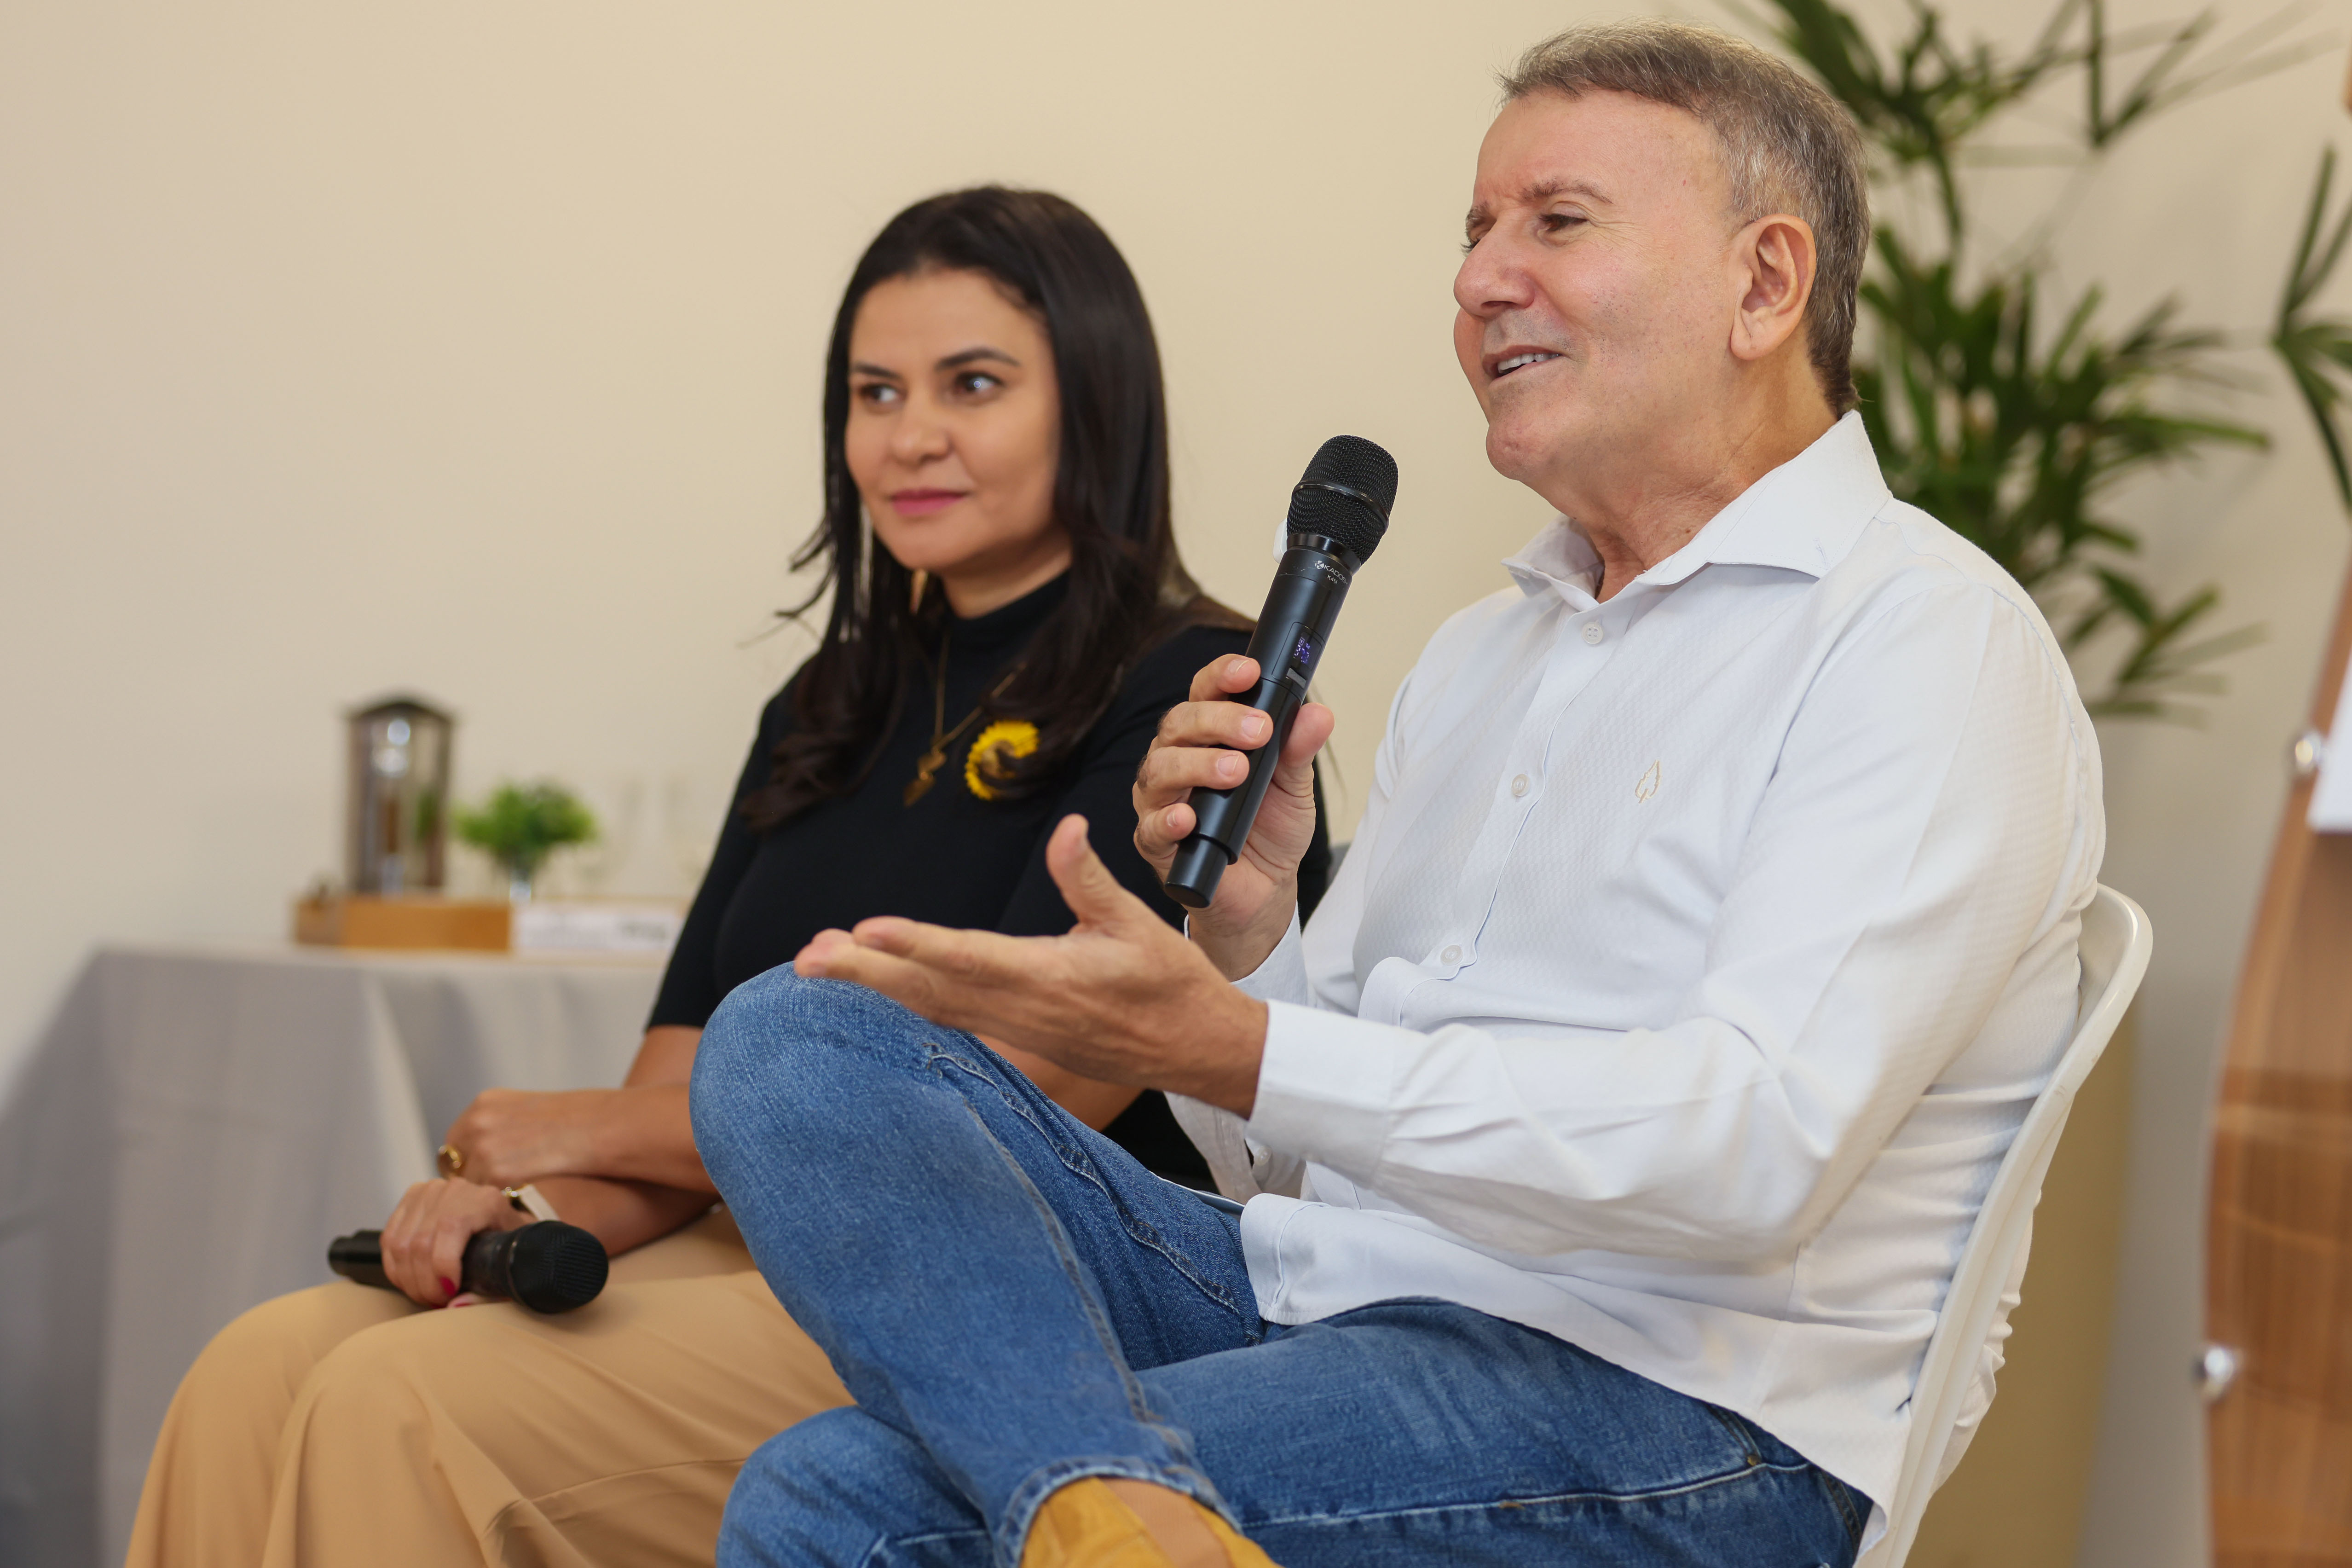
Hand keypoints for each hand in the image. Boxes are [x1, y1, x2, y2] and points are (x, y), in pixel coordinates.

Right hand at [379, 1178, 527, 1307]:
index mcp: (485, 1200)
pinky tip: (411, 1282)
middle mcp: (454, 1190)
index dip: (443, 1269)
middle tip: (437, 1302)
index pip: (450, 1228)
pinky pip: (389, 1240)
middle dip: (424, 1284)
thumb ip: (490, 1289)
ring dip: (408, 1280)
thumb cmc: (508, 1242)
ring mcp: (428, 1192)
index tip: (449, 1294)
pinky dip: (396, 1268)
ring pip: (400, 1245)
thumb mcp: (510, 1263)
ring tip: (426, 1295)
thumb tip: (456, 1306)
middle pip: (421, 1243)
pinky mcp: (409, 1200)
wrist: (501, 1217)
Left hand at [440, 1088, 611, 1186]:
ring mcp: (484, 1146)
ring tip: (516, 1196)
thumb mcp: (528, 1109)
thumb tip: (488, 1151)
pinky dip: (501, 1203)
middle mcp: (477, 1120)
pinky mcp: (498, 1172)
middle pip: (456, 1163)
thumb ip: (502, 1125)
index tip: (488, 1172)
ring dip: (487, 1194)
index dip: (470, 1160)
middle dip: (475, 1177)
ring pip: (469, 1184)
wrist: (605, 1125)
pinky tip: (523, 1198)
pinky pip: (486, 1197)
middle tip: (501, 1188)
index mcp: (485, 1101)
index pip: (457, 1141)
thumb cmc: (580, 1118)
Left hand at [795, 815, 1269, 1115]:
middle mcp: (1021, 1008)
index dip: (913, 944)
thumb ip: (1088, 878)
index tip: (865, 931)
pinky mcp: (1019, 1037)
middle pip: (928, 989)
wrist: (1196, 1049)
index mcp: (1048, 977)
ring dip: (873, 987)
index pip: (967, 957)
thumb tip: (1069, 827)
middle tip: (807, 957)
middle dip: (865, 973)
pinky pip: (948, 1020)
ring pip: (929, 1007)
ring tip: (817, 967)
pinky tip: (875, 989)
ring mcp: (1016, 1028)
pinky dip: (905, 1003)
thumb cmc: (1170, 984)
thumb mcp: (1133, 922)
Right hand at [1133, 653, 1332, 976]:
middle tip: (1258, 731)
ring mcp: (1161, 800)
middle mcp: (1176, 760)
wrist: (1265, 891)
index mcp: (1207, 737)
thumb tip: (1317, 714)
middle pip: (1178, 723)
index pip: (1204, 692)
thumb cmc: (1270, 831)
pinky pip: (1149, 826)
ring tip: (1235, 772)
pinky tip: (1189, 817)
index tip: (1250, 671)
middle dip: (1218, 720)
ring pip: (1159, 768)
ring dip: (1197, 764)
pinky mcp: (1156, 843)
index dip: (1222, 676)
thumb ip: (1298, 750)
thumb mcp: (1294, 786)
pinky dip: (1167, 819)